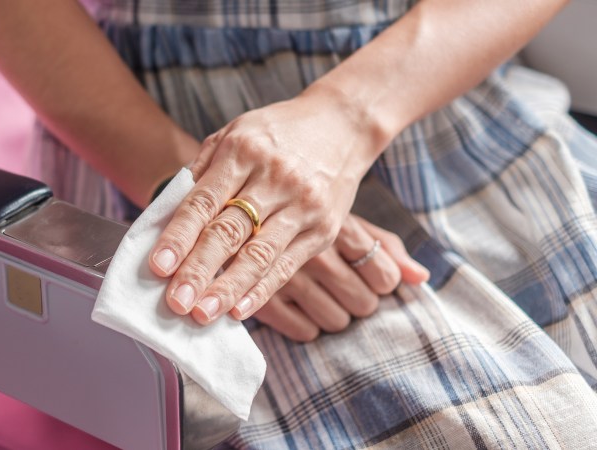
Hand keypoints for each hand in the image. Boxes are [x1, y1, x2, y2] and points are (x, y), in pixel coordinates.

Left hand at [149, 91, 388, 324]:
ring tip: (203, 313)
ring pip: (259, 254)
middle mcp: (274, 178)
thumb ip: (201, 171)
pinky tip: (240, 310)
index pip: (203, 202)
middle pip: (229, 231)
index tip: (158, 266)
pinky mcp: (324, 228)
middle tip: (176, 301)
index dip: (178, 236)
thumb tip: (166, 216)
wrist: (342, 123)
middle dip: (198, 270)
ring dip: (228, 287)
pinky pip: (288, 265)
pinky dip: (263, 290)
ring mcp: (302, 204)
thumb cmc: (277, 132)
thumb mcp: (234, 133)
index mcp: (242, 152)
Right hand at [239, 214, 428, 341]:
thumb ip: (381, 244)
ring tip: (320, 300)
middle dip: (358, 301)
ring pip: (335, 319)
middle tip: (344, 293)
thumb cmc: (293, 212)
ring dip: (333, 316)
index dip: (381, 282)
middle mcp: (314, 250)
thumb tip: (420, 278)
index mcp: (336, 224)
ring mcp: (286, 276)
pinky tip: (298, 312)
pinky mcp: (260, 299)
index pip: (383, 272)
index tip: (370, 279)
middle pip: (363, 301)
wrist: (220, 205)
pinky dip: (305, 327)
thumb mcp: (338, 215)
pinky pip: (303, 331)